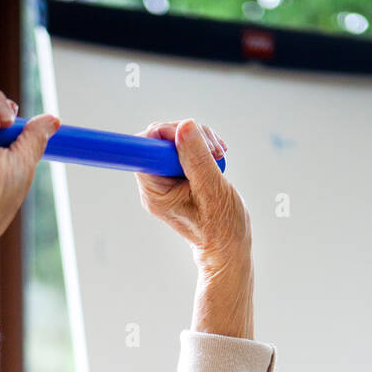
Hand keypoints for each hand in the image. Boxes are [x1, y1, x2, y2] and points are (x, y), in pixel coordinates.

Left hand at [134, 119, 251, 270]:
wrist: (227, 245)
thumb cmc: (220, 229)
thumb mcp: (212, 191)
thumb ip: (197, 158)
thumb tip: (184, 125)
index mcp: (156, 192)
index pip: (144, 148)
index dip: (165, 135)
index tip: (188, 138)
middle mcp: (155, 185)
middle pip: (159, 139)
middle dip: (188, 136)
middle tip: (213, 151)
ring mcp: (166, 179)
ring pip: (174, 139)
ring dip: (199, 140)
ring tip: (218, 157)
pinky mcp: (178, 175)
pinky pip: (183, 147)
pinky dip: (202, 145)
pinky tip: (217, 156)